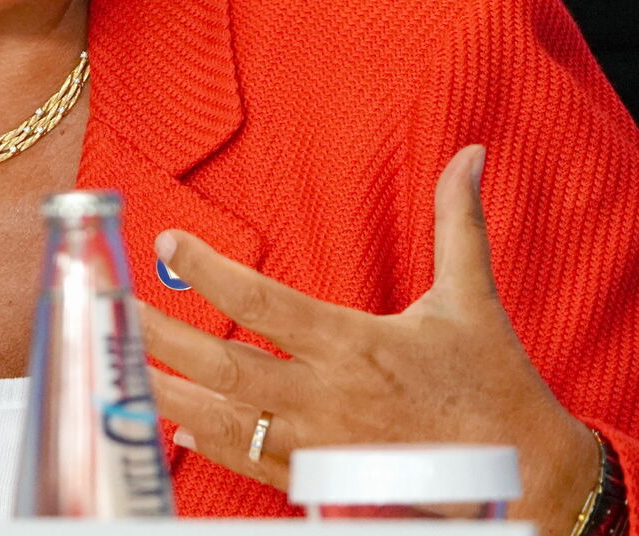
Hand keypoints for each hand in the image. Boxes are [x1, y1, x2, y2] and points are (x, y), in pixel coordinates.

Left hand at [143, 145, 598, 530]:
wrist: (529, 482)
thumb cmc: (495, 389)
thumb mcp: (472, 300)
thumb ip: (458, 222)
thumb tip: (469, 155)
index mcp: (355, 346)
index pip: (262, 303)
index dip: (207, 271)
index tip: (168, 241)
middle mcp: (326, 399)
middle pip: (220, 365)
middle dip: (158, 335)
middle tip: (109, 306)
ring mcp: (316, 446)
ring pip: (219, 420)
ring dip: (162, 391)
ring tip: (113, 363)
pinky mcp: (317, 481)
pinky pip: (245, 461)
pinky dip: (202, 442)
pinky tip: (170, 422)